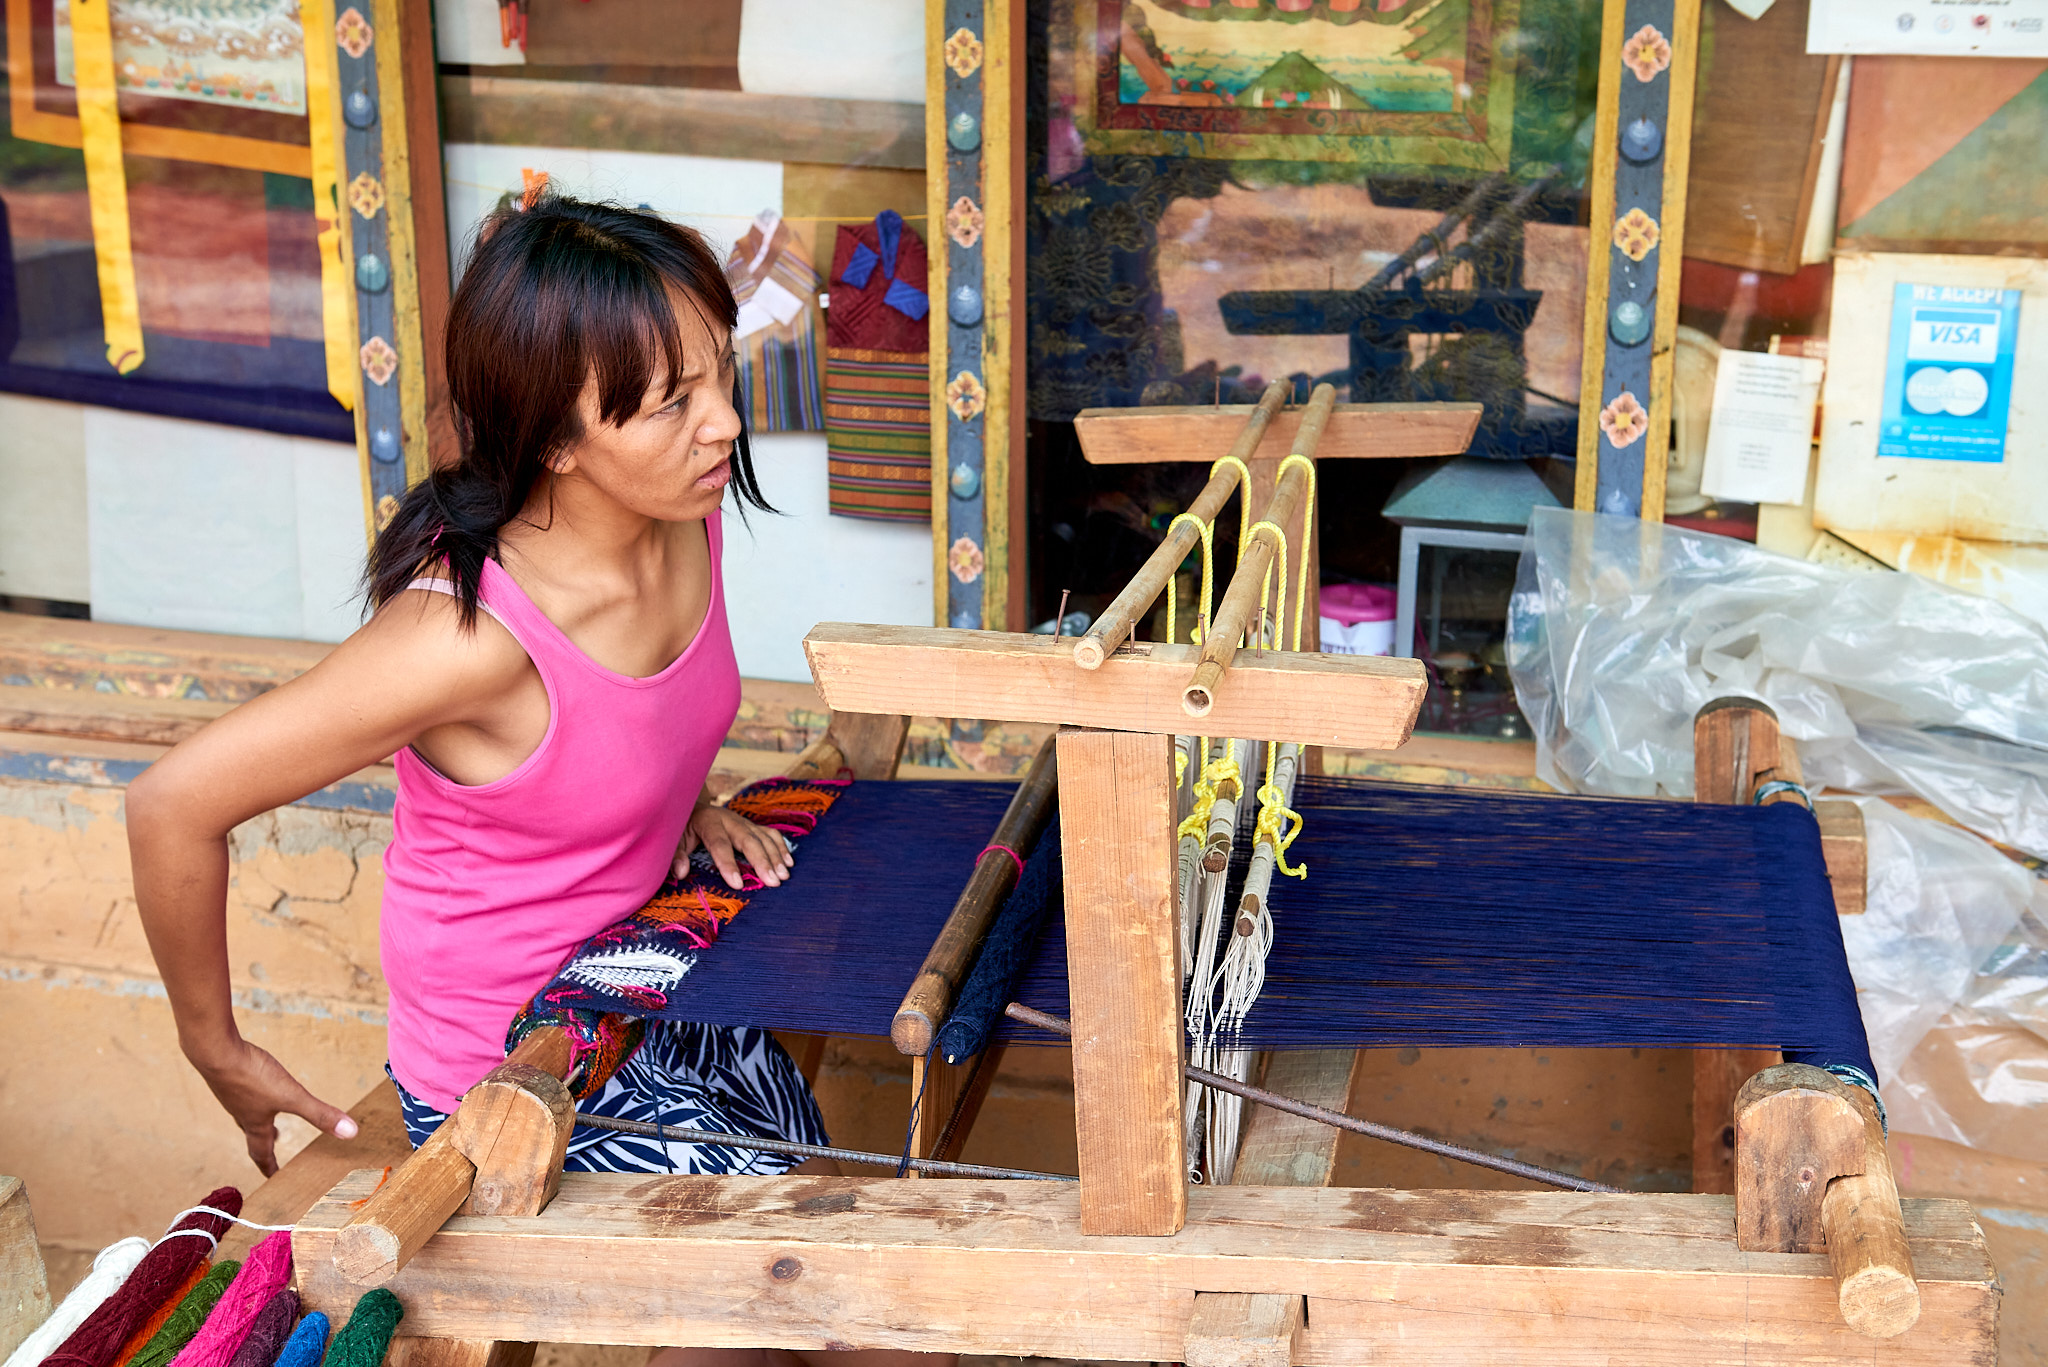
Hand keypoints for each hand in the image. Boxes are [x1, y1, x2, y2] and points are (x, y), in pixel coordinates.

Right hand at [192, 1036, 357, 1175]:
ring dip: (258, 1118)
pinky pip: (240, 1089)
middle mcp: (241, 1112)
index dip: (270, 1167)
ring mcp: (232, 1093)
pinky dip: (251, 1095)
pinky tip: (255, 1082)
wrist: (214, 1052)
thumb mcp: (292, 1096)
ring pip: (246, 1112)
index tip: (274, 1178)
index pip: (262, 1153)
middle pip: (253, 1134)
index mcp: (255, 1123)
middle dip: (265, 1144)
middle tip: (273, 1146)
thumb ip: (320, 1114)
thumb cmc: (250, 1077)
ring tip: (268, 1118)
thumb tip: (350, 1134)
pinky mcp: (228, 1075)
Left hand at [676, 803, 792, 889]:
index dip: (728, 864)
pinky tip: (788, 863)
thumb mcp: (674, 838)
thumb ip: (676, 855)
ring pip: (763, 837)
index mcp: (708, 822)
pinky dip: (781, 847)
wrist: (694, 805)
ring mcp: (743, 821)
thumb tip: (681, 872)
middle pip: (748, 840)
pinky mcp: (752, 825)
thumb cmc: (684, 826)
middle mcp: (729, 820)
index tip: (738, 884)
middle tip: (772, 882)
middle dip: (762, 862)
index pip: (720, 844)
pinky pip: (771, 834)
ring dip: (775, 856)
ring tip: (783, 876)